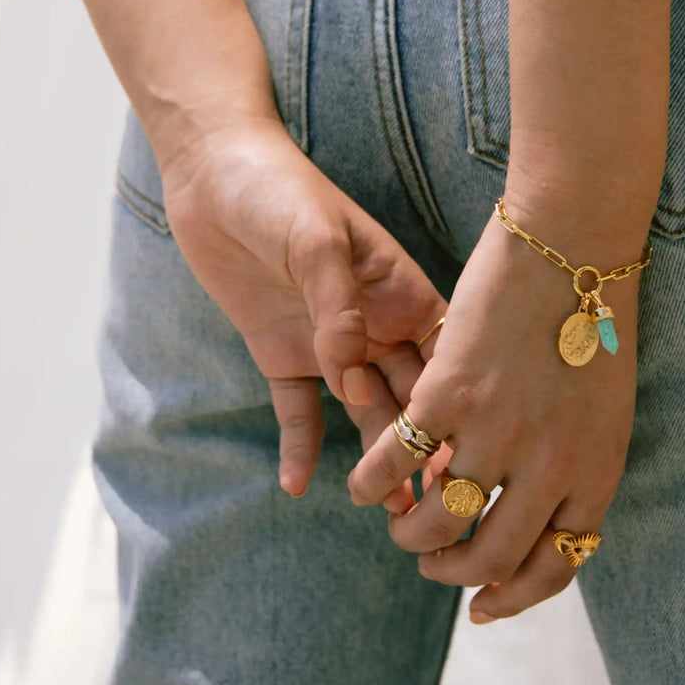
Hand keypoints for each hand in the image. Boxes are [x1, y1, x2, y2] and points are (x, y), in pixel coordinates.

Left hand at [154, 109, 448, 501]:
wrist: (213, 173)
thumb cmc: (280, 189)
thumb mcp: (318, 237)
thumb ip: (338, 305)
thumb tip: (349, 373)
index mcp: (401, 291)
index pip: (444, 354)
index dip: (459, 401)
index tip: (470, 451)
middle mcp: (376, 324)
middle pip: (411, 395)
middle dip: (424, 446)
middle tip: (437, 503)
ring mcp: (331, 343)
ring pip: (364, 412)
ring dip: (375, 459)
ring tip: (387, 511)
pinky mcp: (284, 353)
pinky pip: (299, 409)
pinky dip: (300, 445)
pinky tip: (296, 485)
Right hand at [346, 202, 640, 621]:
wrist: (574, 244)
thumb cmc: (595, 317)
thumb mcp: (606, 408)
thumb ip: (576, 466)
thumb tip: (540, 514)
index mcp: (595, 473)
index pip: (555, 566)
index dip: (514, 596)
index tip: (483, 606)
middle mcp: (549, 468)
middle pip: (488, 557)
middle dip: (452, 574)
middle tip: (430, 564)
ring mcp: (497, 433)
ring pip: (436, 521)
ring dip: (408, 535)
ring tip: (398, 525)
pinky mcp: (448, 394)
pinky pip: (394, 462)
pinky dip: (370, 483)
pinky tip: (362, 484)